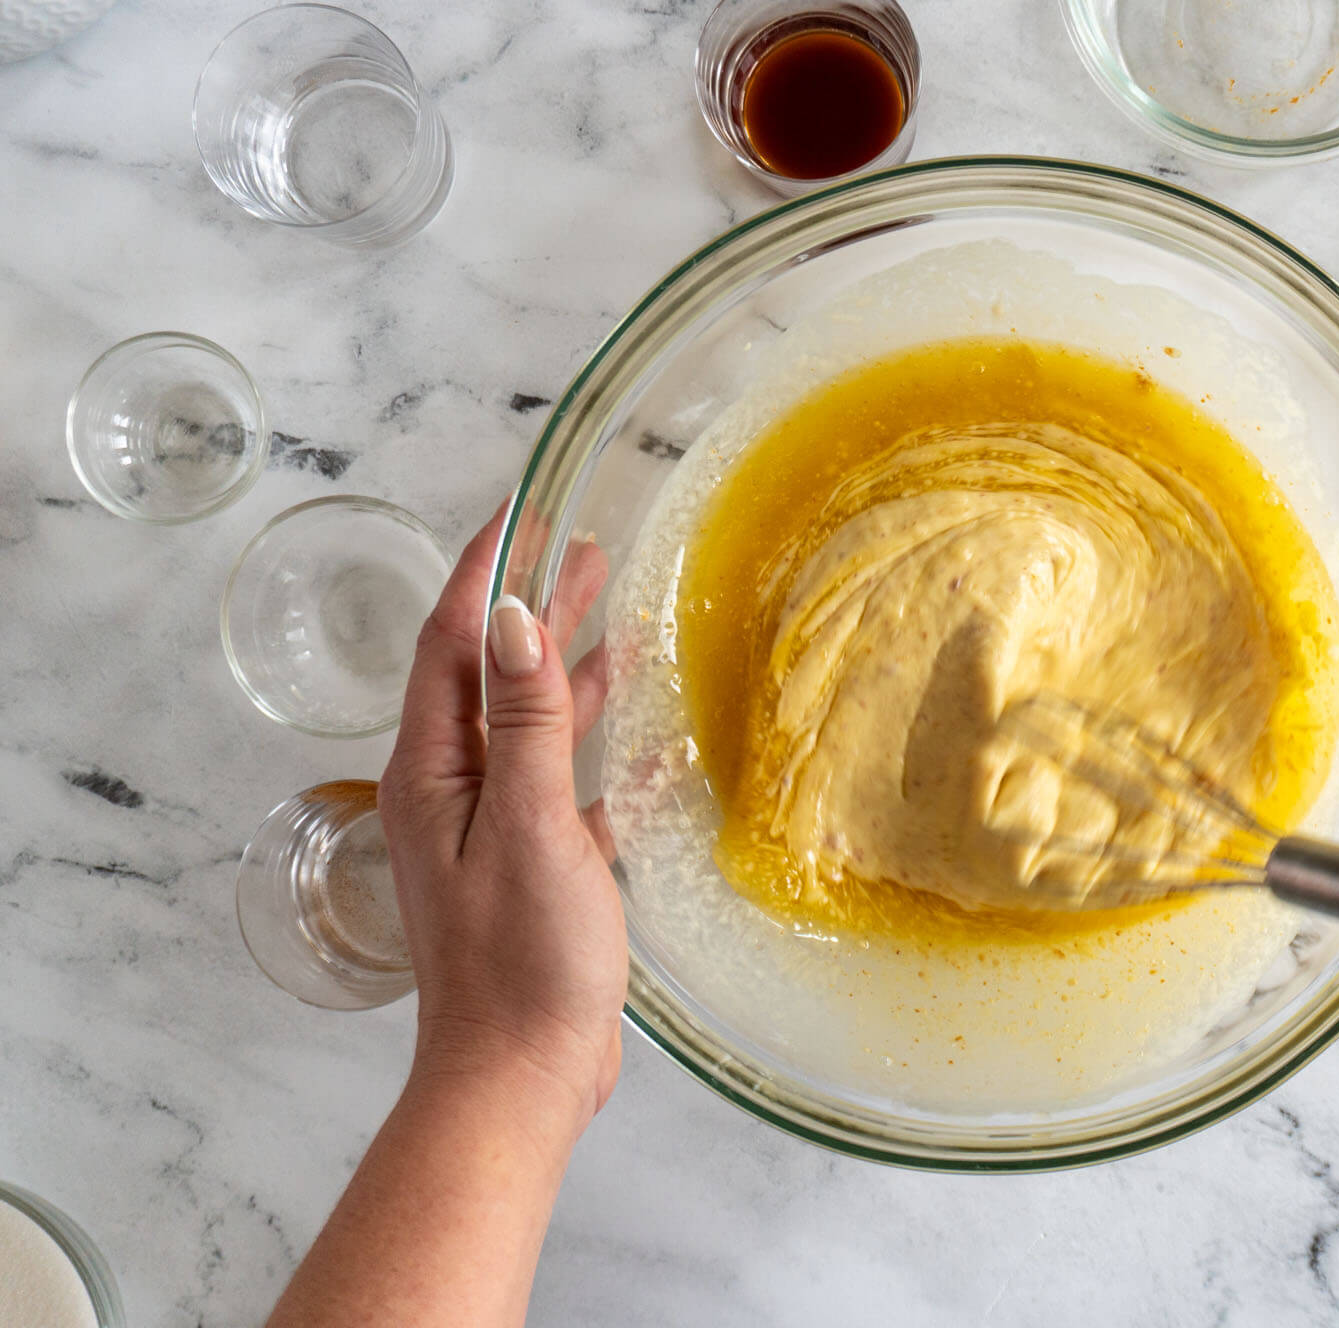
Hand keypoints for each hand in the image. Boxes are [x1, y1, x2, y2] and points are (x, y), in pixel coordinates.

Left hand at [378, 507, 624, 1139]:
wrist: (520, 1078)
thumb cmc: (520, 961)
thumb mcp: (529, 824)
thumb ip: (526, 720)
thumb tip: (512, 617)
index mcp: (434, 772)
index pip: (453, 643)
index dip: (487, 571)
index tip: (525, 511)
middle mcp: (454, 792)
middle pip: (490, 673)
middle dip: (533, 607)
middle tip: (586, 548)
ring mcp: (494, 831)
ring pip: (532, 724)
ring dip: (569, 668)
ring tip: (617, 614)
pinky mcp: (537, 869)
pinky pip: (569, 787)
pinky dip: (604, 751)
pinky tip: (653, 744)